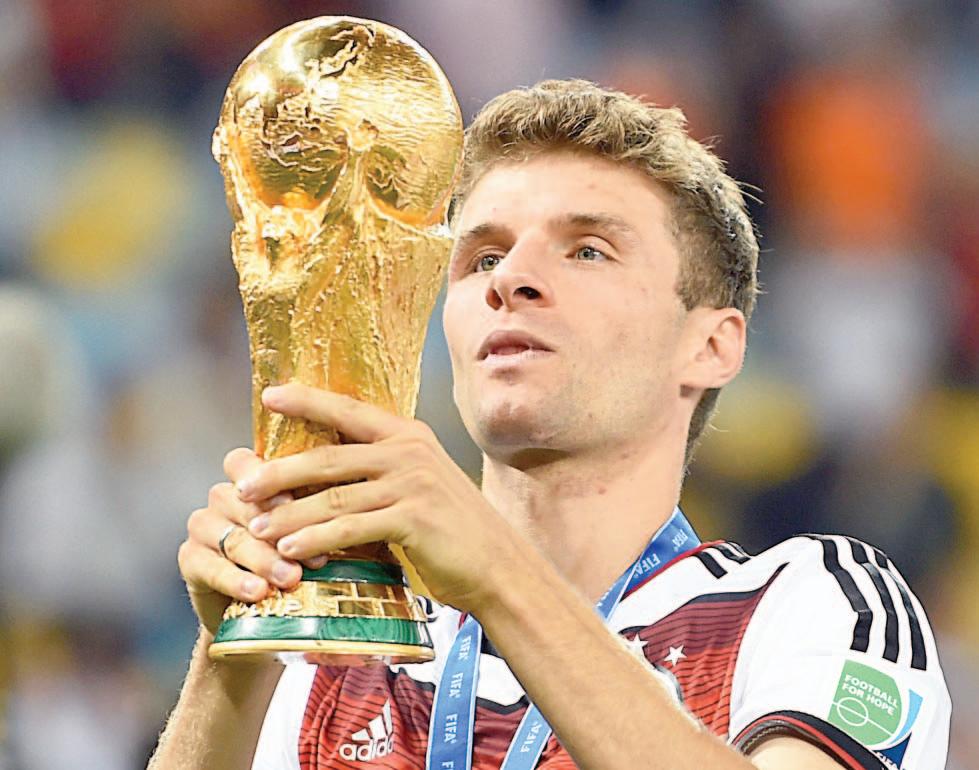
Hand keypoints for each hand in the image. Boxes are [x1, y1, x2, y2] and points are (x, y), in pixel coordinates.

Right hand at [177, 449, 312, 635]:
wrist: (270, 615)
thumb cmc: (305, 560)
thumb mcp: (321, 531)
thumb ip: (328, 511)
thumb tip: (363, 502)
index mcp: (253, 479)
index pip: (248, 462)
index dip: (269, 476)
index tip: (296, 499)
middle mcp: (224, 496)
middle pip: (244, 501)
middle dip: (280, 527)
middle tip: (311, 550)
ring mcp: (203, 526)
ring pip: (233, 535)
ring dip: (264, 558)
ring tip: (291, 578)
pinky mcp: (189, 559)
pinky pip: (208, 565)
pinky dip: (236, 580)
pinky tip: (258, 591)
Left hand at [235, 383, 527, 613]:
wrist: (498, 564)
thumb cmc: (453, 529)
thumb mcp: (421, 484)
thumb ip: (382, 470)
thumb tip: (327, 469)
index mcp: (409, 436)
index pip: (348, 410)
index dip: (307, 400)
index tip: (269, 395)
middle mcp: (409, 452)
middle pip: (329, 457)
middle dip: (280, 471)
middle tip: (242, 484)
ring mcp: (412, 484)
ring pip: (334, 496)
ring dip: (289, 513)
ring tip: (256, 526)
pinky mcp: (413, 519)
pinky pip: (350, 528)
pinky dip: (315, 539)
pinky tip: (290, 549)